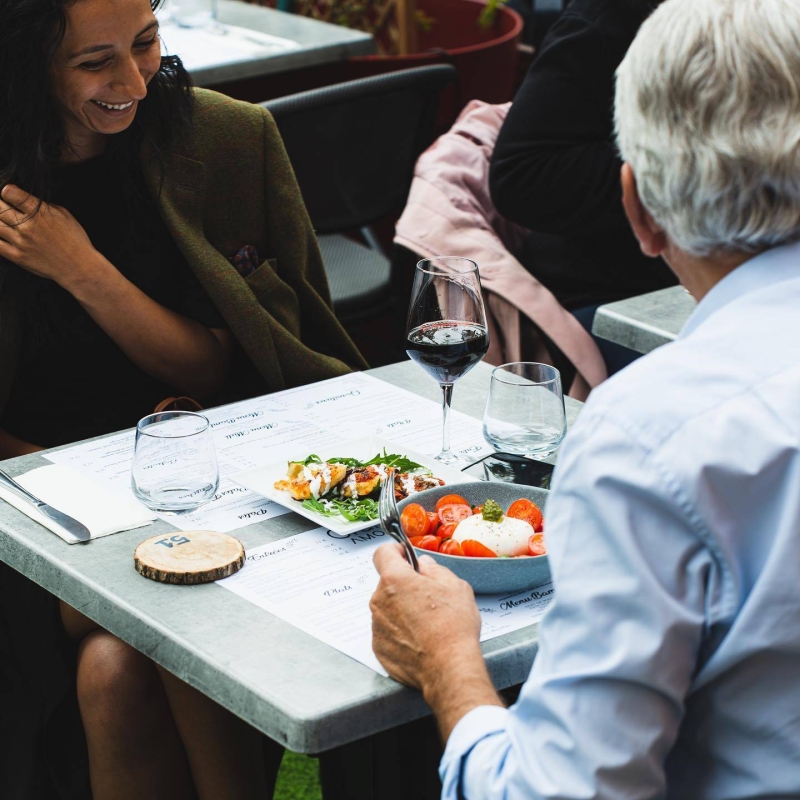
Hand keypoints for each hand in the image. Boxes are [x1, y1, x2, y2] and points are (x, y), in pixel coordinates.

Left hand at [0, 184, 98, 285]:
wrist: (79, 267)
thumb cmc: (75, 240)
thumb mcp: (64, 215)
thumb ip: (44, 206)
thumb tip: (28, 200)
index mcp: (39, 213)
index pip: (10, 193)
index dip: (7, 191)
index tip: (9, 194)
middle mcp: (27, 226)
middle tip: (4, 206)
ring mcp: (20, 242)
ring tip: (4, 220)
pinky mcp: (18, 256)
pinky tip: (2, 235)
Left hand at [370, 543, 481, 691]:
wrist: (448, 668)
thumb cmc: (453, 627)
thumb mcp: (455, 586)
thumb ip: (434, 569)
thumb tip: (424, 565)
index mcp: (395, 580)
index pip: (382, 553)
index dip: (395, 551)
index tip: (405, 555)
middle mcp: (379, 600)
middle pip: (387, 583)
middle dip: (404, 585)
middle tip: (427, 595)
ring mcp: (377, 625)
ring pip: (387, 607)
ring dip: (401, 609)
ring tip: (427, 622)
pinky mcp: (379, 647)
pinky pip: (387, 630)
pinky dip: (400, 631)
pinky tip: (419, 639)